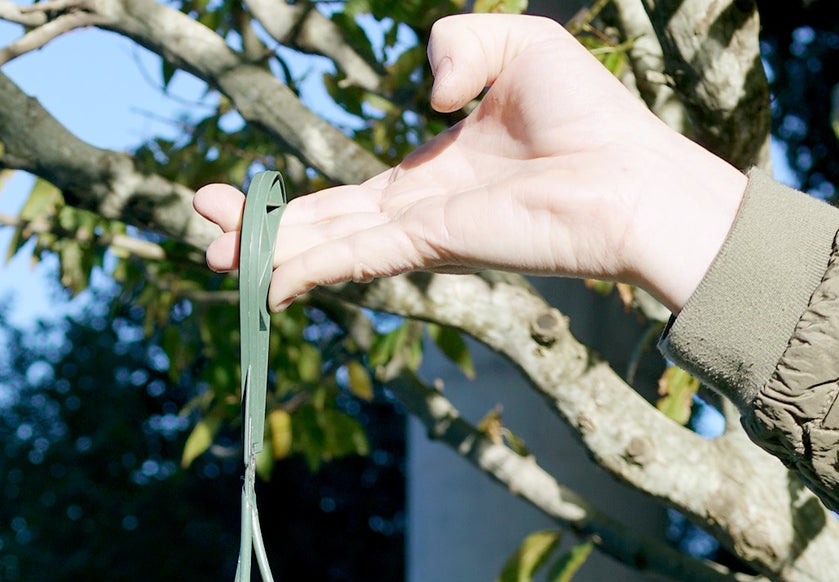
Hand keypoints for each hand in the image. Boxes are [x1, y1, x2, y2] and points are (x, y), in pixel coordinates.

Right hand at [195, 15, 746, 312]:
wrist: (632, 177)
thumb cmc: (590, 117)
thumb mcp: (515, 46)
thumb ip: (457, 46)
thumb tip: (424, 94)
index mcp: (427, 179)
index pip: (341, 200)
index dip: (288, 207)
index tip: (235, 200)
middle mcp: (413, 214)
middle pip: (319, 229)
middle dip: (260, 235)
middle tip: (205, 236)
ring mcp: (419, 233)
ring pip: (325, 247)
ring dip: (270, 256)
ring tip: (215, 262)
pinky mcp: (431, 241)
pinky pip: (354, 254)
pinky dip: (309, 265)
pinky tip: (268, 277)